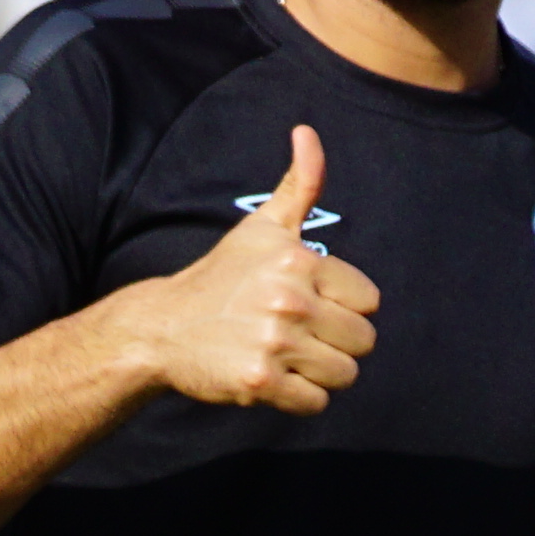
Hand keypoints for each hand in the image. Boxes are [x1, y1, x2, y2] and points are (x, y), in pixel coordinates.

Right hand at [126, 125, 380, 416]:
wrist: (163, 328)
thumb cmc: (222, 278)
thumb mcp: (261, 228)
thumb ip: (299, 185)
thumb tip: (307, 132)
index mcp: (299, 262)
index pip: (370, 301)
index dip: (345, 307)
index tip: (310, 304)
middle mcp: (289, 300)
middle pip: (364, 341)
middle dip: (337, 343)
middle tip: (298, 335)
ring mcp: (274, 343)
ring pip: (345, 375)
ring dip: (320, 373)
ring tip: (285, 355)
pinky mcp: (260, 383)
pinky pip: (316, 403)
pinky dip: (299, 398)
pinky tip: (271, 378)